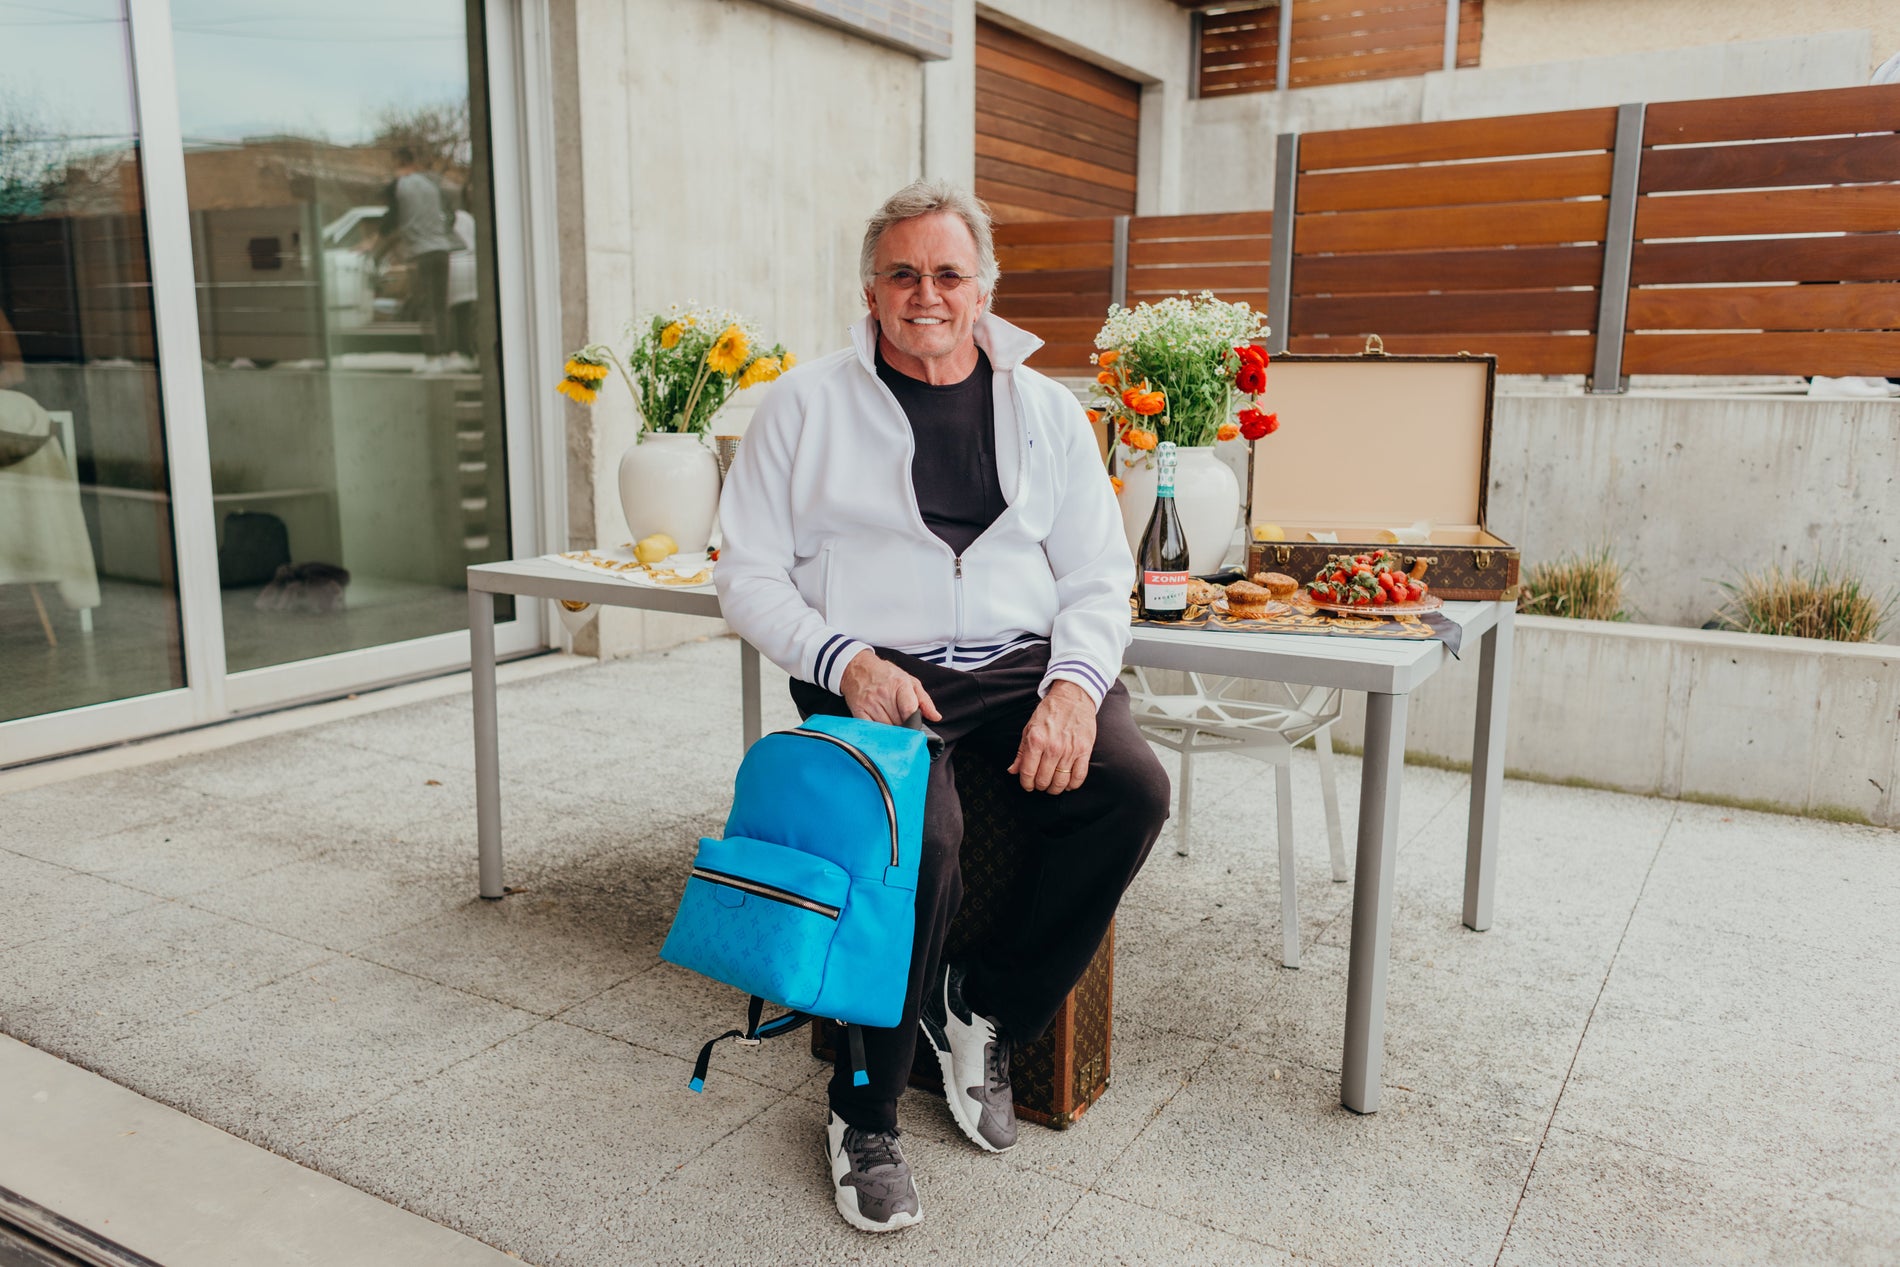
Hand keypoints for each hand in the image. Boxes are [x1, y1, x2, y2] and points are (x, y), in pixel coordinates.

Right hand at [839, 649, 940, 725]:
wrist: (856, 667)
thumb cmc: (885, 674)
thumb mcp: (909, 681)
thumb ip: (924, 700)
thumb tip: (936, 717)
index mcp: (900, 684)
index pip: (910, 711)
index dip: (915, 722)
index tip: (915, 726)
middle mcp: (884, 693)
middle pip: (899, 723)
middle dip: (904, 727)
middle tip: (903, 726)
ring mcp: (869, 703)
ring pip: (886, 728)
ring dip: (891, 732)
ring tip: (892, 726)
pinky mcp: (858, 710)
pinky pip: (870, 730)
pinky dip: (877, 734)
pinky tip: (881, 732)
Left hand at [1009, 680, 1096, 794]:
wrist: (1072, 696)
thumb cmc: (1050, 711)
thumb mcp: (1029, 728)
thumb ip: (1021, 752)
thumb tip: (1012, 770)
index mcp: (1036, 740)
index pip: (1028, 772)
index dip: (1026, 783)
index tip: (1027, 785)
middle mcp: (1053, 747)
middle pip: (1043, 780)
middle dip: (1039, 786)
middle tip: (1040, 784)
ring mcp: (1070, 750)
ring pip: (1061, 781)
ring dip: (1055, 788)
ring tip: (1052, 786)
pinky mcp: (1084, 750)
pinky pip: (1079, 776)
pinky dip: (1073, 785)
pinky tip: (1068, 783)